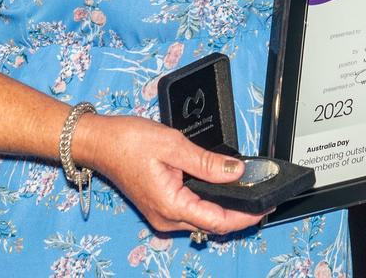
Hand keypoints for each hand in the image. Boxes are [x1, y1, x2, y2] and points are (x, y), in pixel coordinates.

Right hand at [88, 115, 264, 235]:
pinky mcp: (159, 207)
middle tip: (260, 197)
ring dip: (223, 209)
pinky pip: (190, 212)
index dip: (245, 216)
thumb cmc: (128, 141)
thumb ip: (206, 162)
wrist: (100, 142)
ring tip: (244, 190)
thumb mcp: (173, 145)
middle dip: (238, 213)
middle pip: (212, 224)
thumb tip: (236, 171)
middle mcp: (166, 218)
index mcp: (171, 206)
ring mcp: (161, 215)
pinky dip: (207, 203)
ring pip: (201, 219)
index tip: (264, 206)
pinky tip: (217, 188)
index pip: (218, 220)